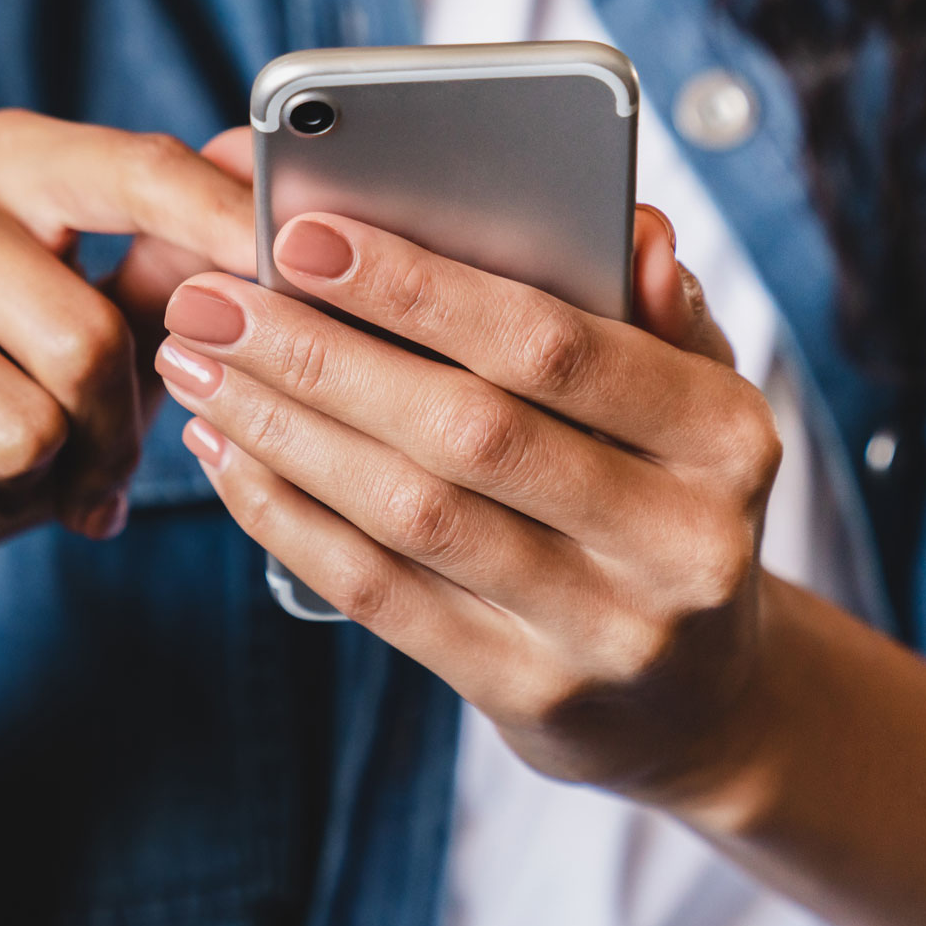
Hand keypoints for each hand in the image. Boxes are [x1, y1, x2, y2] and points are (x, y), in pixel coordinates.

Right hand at [0, 113, 256, 624]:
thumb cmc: (17, 402)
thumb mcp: (116, 332)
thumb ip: (182, 258)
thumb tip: (259, 172)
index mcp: (4, 158)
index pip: (132, 170)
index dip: (219, 224)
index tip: (292, 264)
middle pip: (85, 335)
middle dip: (113, 434)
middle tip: (98, 470)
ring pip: (15, 422)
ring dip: (36, 484)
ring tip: (11, 477)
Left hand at [155, 206, 785, 803]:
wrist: (700, 697)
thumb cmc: (668, 496)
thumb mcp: (696, 398)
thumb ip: (655, 309)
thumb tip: (632, 228)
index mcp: (728, 437)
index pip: (556, 346)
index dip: (421, 288)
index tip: (303, 235)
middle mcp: (679, 540)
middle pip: (467, 431)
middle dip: (320, 355)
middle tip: (211, 300)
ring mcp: (605, 631)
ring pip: (412, 516)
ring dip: (284, 431)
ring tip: (197, 365)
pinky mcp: (529, 695)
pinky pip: (383, 596)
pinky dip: (290, 519)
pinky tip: (228, 457)